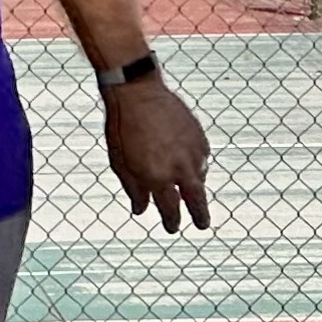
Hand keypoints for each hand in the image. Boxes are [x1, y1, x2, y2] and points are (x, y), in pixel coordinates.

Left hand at [104, 75, 210, 233]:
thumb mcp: (119, 162)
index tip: (172, 228)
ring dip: (196, 187)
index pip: (169, 209)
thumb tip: (140, 210)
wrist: (137, 92)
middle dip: (199, 216)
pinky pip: (202, 158)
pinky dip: (196, 164)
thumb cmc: (121, 127)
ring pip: (200, 178)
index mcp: (156, 178)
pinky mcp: (200, 137)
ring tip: (191, 191)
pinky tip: (190, 164)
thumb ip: (133, 189)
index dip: (171, 221)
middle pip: (195, 201)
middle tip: (202, 226)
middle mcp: (179, 169)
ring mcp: (192, 153)